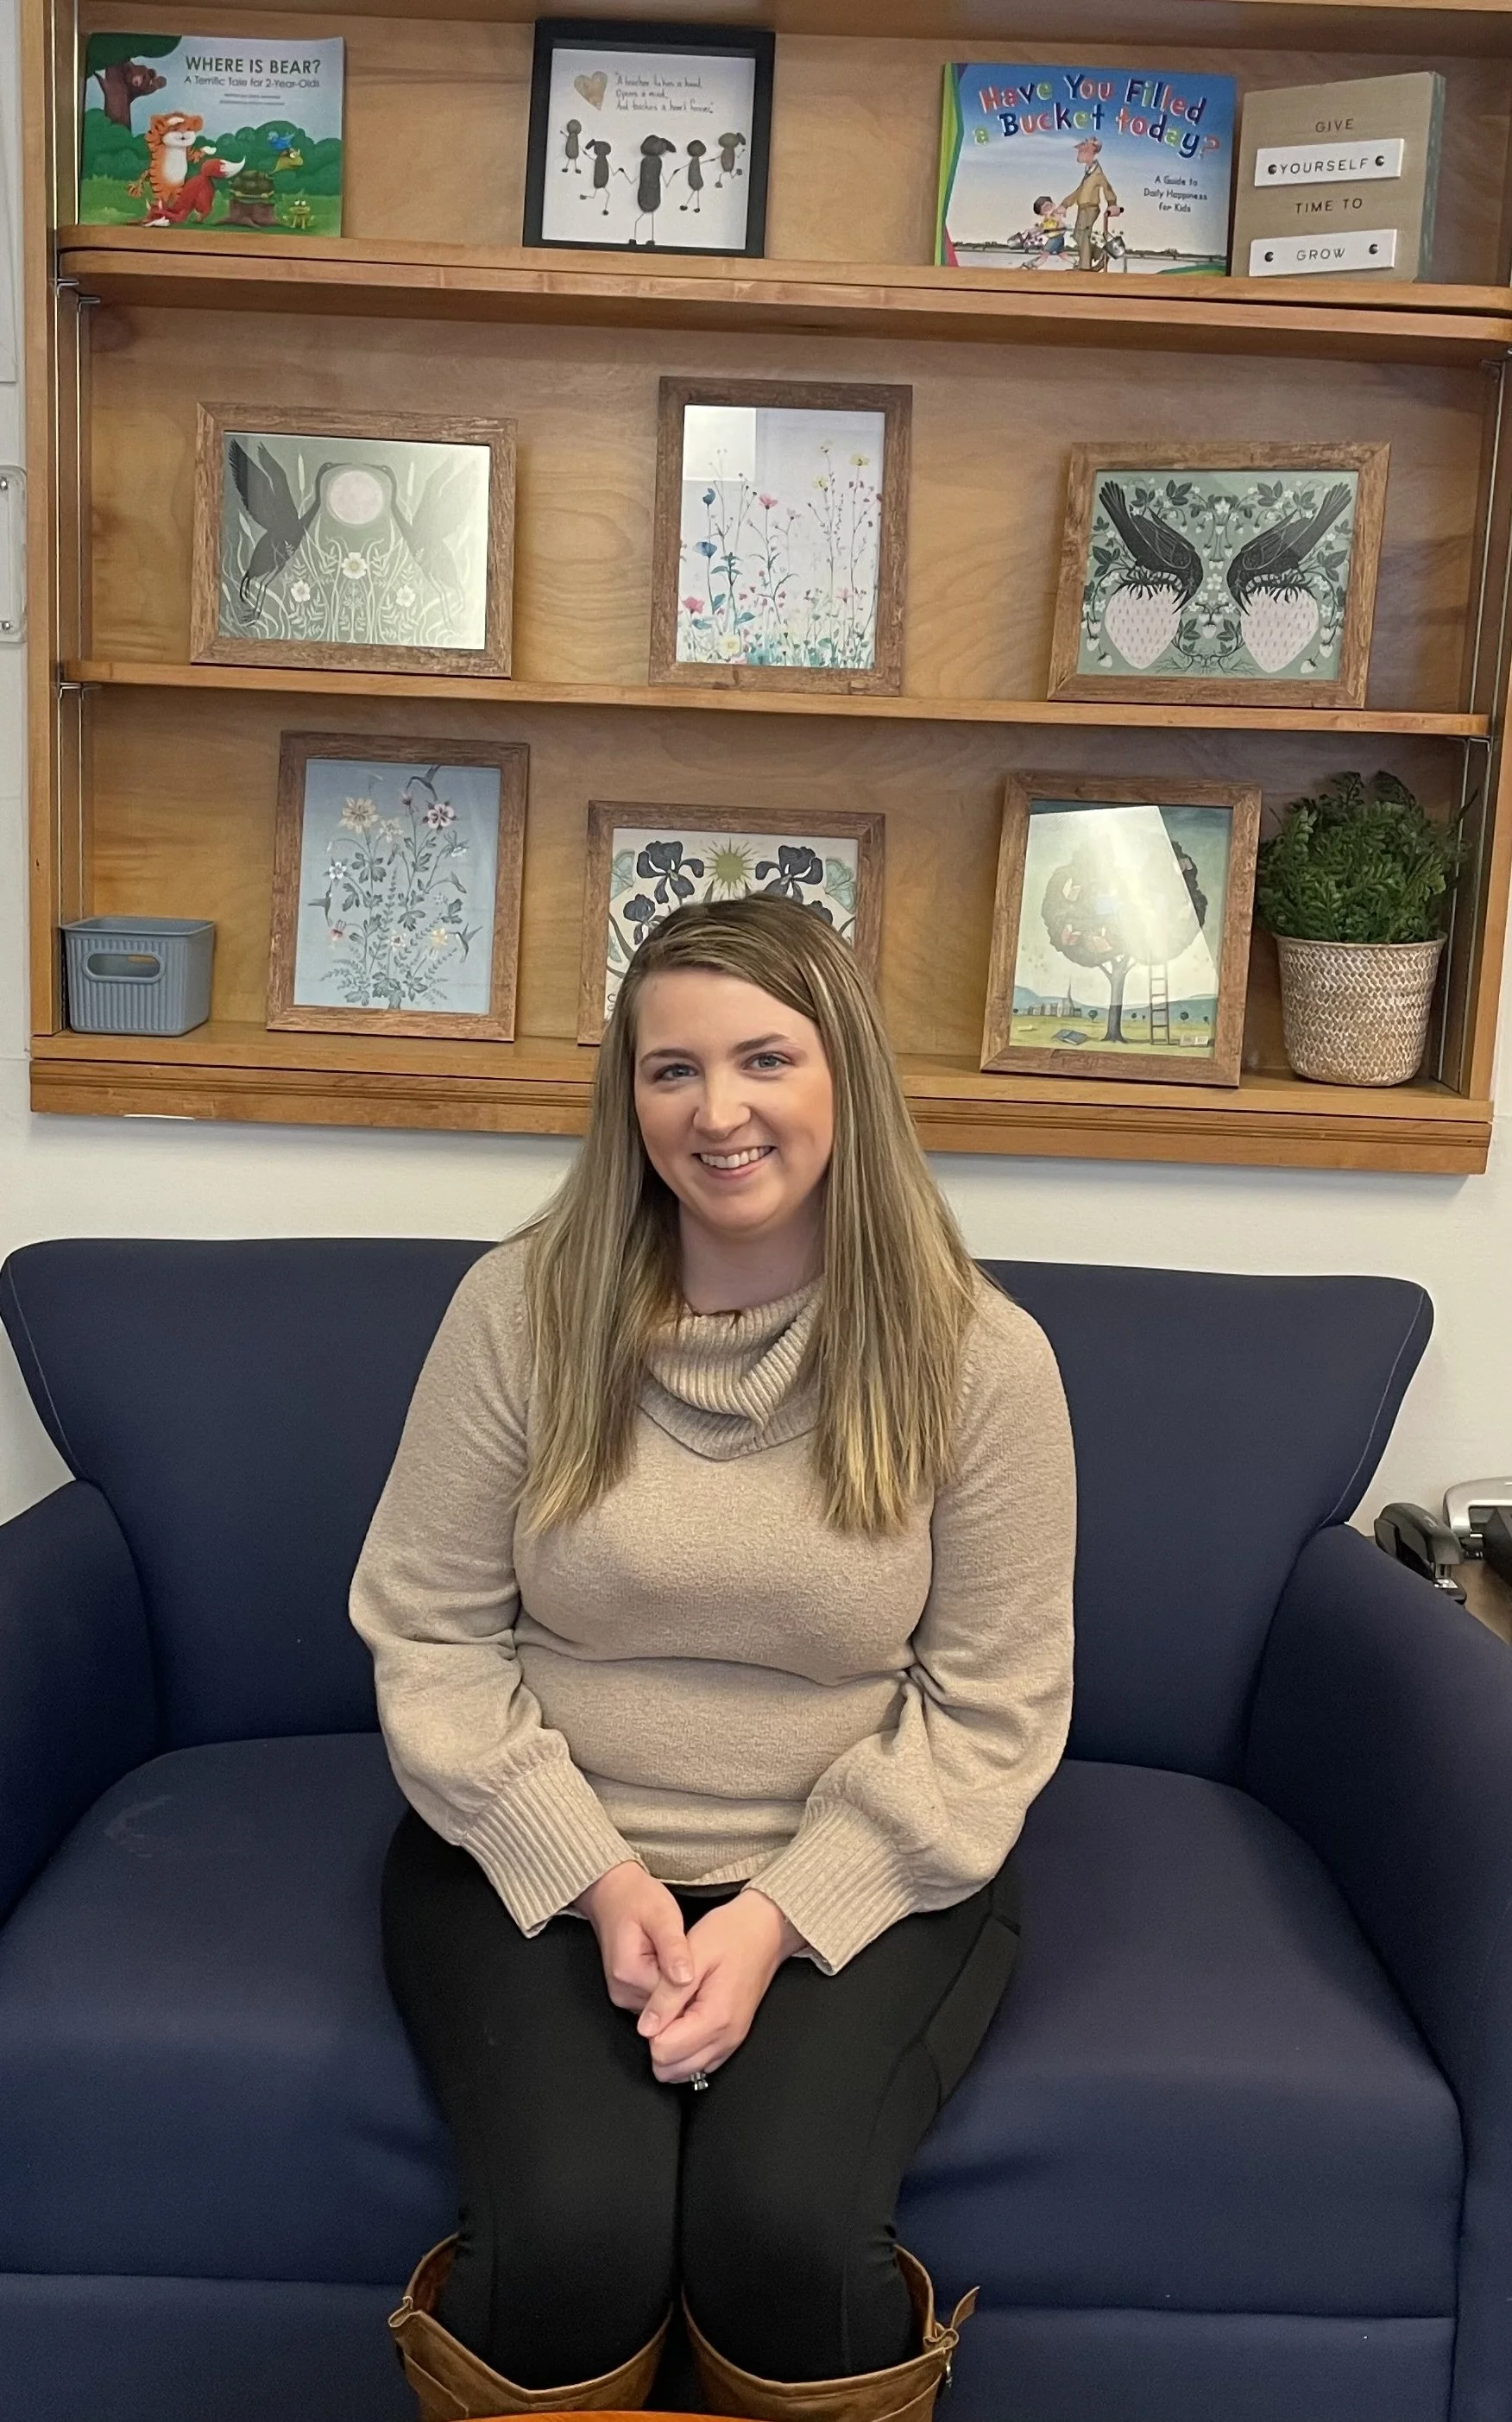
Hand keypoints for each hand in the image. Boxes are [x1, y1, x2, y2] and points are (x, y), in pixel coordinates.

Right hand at [574, 1861, 691, 2012]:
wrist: (612, 1892)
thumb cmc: (638, 1899)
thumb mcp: (662, 1915)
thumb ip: (674, 1947)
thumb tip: (685, 1979)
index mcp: (628, 1974)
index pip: (672, 1995)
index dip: (692, 1980)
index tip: (703, 1960)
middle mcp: (622, 1991)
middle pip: (666, 2002)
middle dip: (684, 1984)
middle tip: (694, 1955)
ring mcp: (623, 1994)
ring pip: (662, 2002)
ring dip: (676, 1984)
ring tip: (683, 1957)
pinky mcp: (627, 1991)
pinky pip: (655, 1996)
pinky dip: (666, 1982)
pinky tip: (672, 1962)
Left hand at [637, 1890, 803, 2084]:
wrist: (765, 1931)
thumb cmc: (730, 1935)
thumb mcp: (693, 1954)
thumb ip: (667, 1996)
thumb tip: (645, 2029)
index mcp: (715, 2019)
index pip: (663, 2052)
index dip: (650, 2027)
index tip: (659, 2001)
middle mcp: (726, 2039)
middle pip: (671, 2070)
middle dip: (657, 2042)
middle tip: (664, 2007)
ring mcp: (731, 2042)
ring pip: (684, 2072)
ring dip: (671, 2049)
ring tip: (675, 2012)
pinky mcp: (732, 2039)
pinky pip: (700, 2063)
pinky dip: (685, 2050)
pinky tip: (685, 2021)